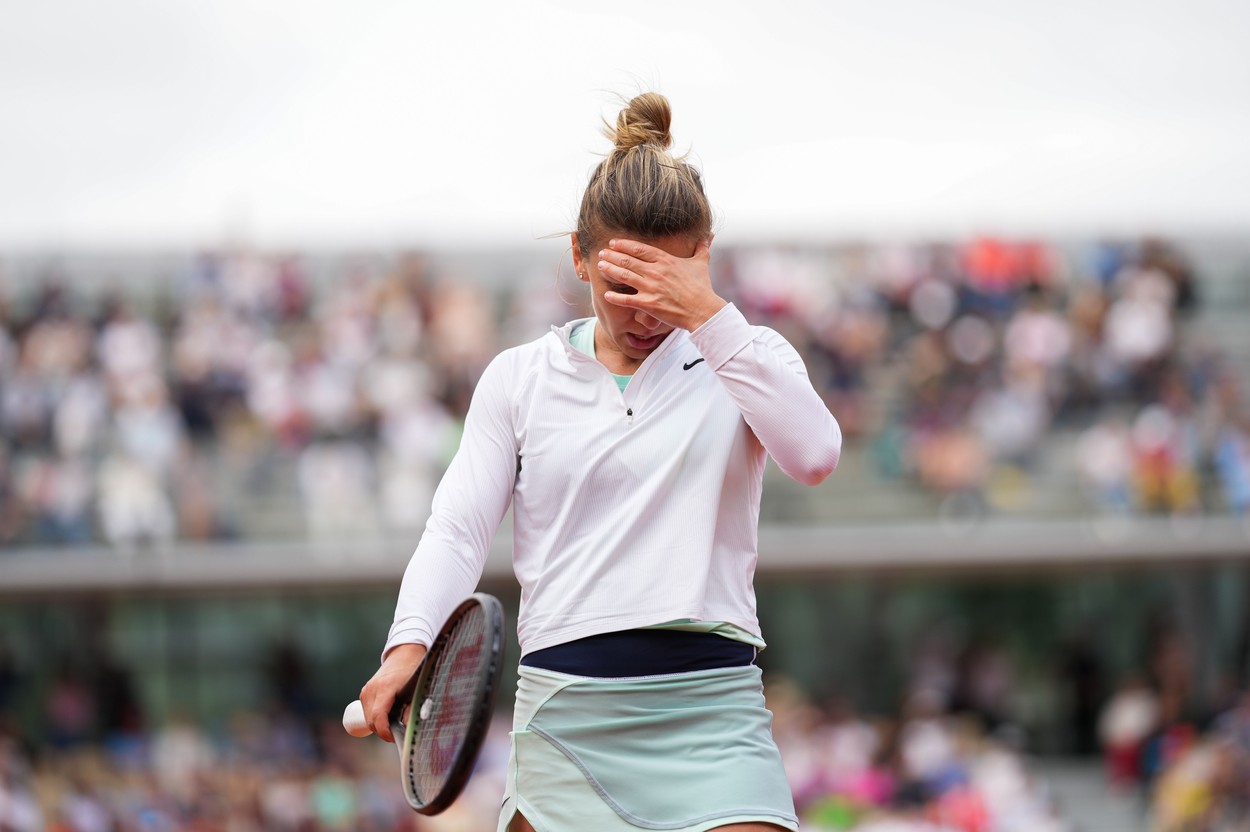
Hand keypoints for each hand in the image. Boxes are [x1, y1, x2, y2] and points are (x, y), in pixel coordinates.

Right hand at [359, 643, 426, 741]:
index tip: (394, 738)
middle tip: (398, 734)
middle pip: (371, 721)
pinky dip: (375, 718)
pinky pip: (367, 711)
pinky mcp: (365, 692)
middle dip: (383, 731)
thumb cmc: (413, 672)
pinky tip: (388, 717)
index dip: (385, 732)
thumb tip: (406, 727)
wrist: (404, 654)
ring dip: (378, 725)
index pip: (378, 717)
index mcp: (385, 688)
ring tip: (394, 724)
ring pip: (368, 718)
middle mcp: (372, 689)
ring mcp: (366, 690)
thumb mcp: (416, 691)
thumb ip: (411, 710)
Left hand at [598, 236, 725, 331]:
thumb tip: (708, 236)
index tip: (613, 242)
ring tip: (600, 266)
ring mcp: (651, 288)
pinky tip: (605, 295)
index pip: (639, 248)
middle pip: (628, 260)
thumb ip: (701, 248)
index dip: (624, 244)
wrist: (703, 310)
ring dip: (610, 270)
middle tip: (601, 253)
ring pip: (624, 276)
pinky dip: (614, 297)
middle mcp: (655, 272)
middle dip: (612, 255)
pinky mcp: (649, 304)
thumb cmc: (702, 287)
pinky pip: (627, 300)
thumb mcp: (702, 263)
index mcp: (665, 260)